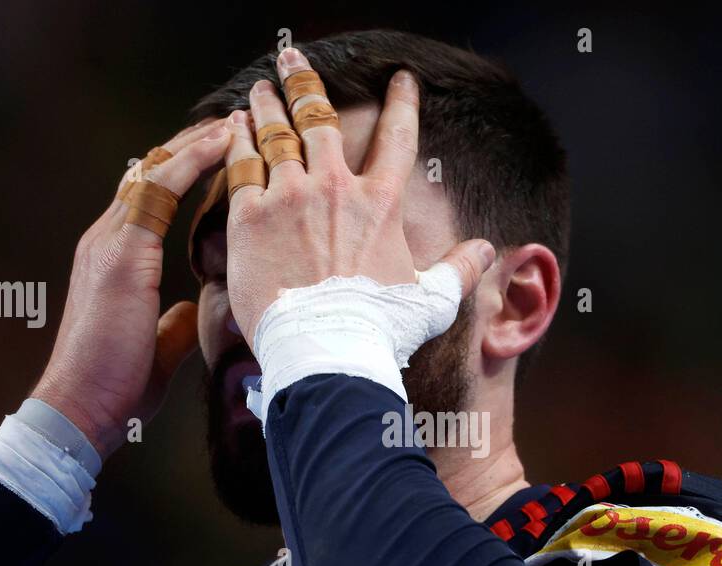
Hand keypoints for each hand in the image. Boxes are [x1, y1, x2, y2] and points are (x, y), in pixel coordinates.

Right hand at [31, 119, 232, 459]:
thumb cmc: (116, 386)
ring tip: (237, 122)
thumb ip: (172, 322)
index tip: (226, 151)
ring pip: (156, 170)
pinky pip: (159, 190)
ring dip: (199, 143)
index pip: (152, 197)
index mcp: (116, 258)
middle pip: (152, 172)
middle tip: (238, 123)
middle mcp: (107, 238)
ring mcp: (110, 242)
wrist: (82, 408)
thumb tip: (192, 308)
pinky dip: (194, 162)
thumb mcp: (156, 346)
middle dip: (195, 145)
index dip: (187, 169)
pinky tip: (225, 143)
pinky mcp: (120, 254)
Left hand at [222, 47, 495, 343]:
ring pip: (275, 134)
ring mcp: (290, 198)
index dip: (403, 104)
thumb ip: (460, 268)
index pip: (397, 138)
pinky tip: (233, 127)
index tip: (401, 79)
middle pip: (318, 118)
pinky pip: (241, 165)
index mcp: (380, 203)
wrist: (328, 349)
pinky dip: (237, 140)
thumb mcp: (431, 300)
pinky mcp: (251, 217)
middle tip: (294, 59)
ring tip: (260, 89)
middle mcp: (335, 188)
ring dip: (267, 106)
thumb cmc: (380, 329)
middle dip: (306, 82)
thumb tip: (488, 249)